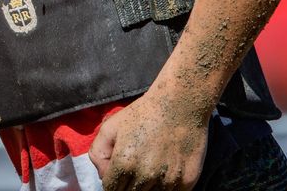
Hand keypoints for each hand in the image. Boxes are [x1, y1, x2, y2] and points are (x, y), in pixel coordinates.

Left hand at [90, 92, 208, 190]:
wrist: (180, 103)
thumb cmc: (143, 113)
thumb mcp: (110, 127)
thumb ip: (98, 155)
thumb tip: (104, 177)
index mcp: (124, 162)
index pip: (111, 190)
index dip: (113, 182)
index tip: (119, 174)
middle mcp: (145, 175)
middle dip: (129, 184)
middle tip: (136, 167)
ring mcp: (168, 180)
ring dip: (148, 187)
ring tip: (152, 166)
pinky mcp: (187, 182)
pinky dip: (167, 187)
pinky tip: (166, 169)